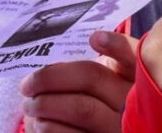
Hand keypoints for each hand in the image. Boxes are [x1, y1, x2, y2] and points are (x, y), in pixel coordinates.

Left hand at [20, 30, 136, 132]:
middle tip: (27, 84)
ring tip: (29, 104)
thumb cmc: (96, 96)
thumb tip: (46, 65)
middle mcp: (134, 99)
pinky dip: (49, 127)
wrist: (105, 128)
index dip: (115, 45)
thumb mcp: (102, 76)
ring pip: (82, 108)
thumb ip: (85, 65)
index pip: (131, 53)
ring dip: (46, 104)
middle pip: (92, 77)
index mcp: (133, 72)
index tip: (94, 38)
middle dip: (51, 77)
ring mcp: (121, 125)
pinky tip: (39, 123)